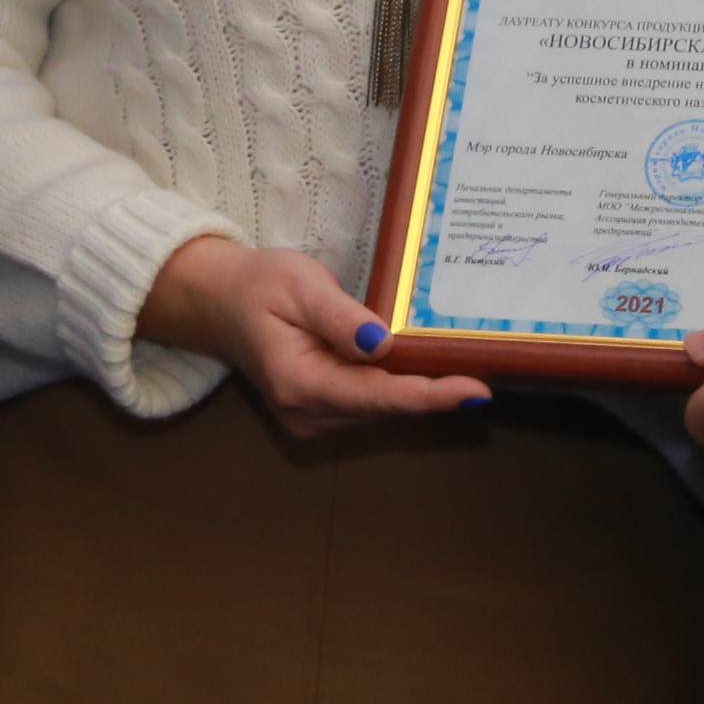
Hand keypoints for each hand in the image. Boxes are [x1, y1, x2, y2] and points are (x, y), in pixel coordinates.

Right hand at [134, 237, 489, 436]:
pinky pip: (370, 403)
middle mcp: (306, 413)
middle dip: (433, 392)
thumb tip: (382, 344)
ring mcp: (312, 419)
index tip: (474, 391)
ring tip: (461, 365)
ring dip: (417, 389)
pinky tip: (425, 369)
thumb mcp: (299, 284)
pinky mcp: (321, 413)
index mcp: (297, 382)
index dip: (428, 395)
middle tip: (484, 370)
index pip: (375, 396)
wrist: (220, 302)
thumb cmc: (258, 285)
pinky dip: (397, 388)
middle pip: (384, 408)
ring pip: (380, 409)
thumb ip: (340, 317)